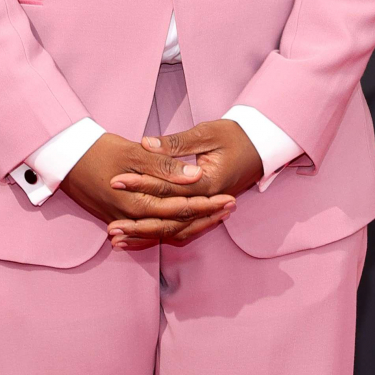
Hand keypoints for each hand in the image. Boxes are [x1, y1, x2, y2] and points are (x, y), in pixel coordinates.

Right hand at [60, 132, 235, 251]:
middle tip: (230, 208)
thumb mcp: (133, 152)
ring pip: (164, 232)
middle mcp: (132, 218)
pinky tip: (186, 225)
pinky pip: (150, 231)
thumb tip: (194, 175)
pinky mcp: (119, 218)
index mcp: (138, 202)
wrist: (65, 157)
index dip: (207, 205)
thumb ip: (165, 166)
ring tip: (216, 216)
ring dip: (192, 224)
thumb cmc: (98, 150)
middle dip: (206, 217)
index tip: (229, 199)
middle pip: (177, 226)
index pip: (181, 209)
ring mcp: (124, 221)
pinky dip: (170, 229)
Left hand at [111, 118, 264, 249]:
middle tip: (111, 227)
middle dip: (138, 224)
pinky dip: (160, 234)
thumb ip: (176, 143)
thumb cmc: (236, 135)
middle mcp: (208, 200)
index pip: (168, 187)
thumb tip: (146, 144)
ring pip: (175, 230)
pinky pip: (182, 228)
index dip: (140, 184)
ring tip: (119, 241)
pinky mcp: (205, 210)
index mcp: (208, 182)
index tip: (116, 180)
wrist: (263, 144)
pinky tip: (139, 238)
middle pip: (169, 218)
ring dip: (147, 237)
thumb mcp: (207, 133)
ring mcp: (208, 209)